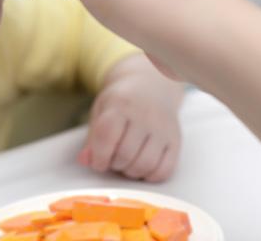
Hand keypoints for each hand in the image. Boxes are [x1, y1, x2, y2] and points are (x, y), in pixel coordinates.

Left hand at [78, 54, 183, 181]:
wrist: (151, 85)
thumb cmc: (121, 101)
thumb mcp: (101, 110)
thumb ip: (92, 137)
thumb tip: (84, 161)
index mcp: (121, 103)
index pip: (107, 137)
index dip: (98, 156)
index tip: (97, 162)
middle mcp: (145, 115)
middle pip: (125, 154)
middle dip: (113, 164)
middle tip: (112, 159)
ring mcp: (163, 128)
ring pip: (145, 165)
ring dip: (130, 172)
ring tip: (125, 162)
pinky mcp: (176, 140)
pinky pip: (164, 170)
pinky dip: (150, 176)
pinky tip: (142, 166)